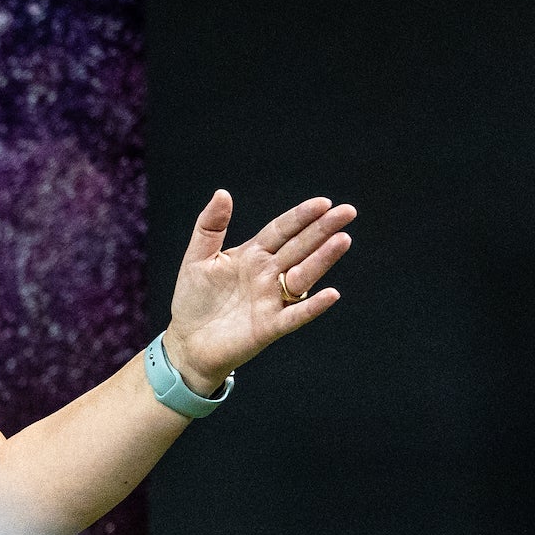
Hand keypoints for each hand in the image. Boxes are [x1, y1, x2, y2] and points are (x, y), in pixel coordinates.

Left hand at [164, 189, 354, 391]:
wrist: (187, 341)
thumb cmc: (194, 299)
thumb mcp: (197, 259)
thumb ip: (210, 227)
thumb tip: (222, 193)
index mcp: (253, 255)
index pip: (282, 230)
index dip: (301, 217)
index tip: (323, 203)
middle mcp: (268, 274)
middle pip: (300, 247)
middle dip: (323, 230)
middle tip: (347, 212)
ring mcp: (272, 299)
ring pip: (303, 275)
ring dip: (323, 260)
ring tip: (342, 240)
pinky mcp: (270, 326)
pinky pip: (295, 315)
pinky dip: (312, 306)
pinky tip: (330, 294)